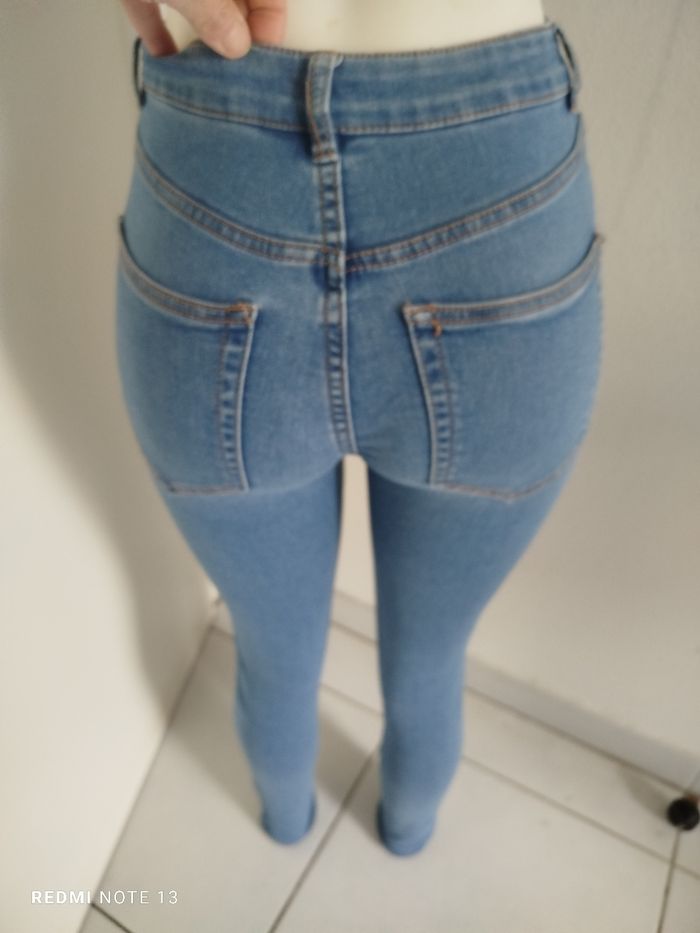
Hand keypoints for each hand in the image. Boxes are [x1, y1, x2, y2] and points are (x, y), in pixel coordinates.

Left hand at [117, 0, 285, 59]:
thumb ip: (212, 12)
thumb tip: (237, 46)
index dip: (270, 18)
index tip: (262, 52)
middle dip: (235, 28)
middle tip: (233, 68)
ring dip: (202, 29)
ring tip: (205, 68)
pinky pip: (153, 0)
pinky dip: (158, 25)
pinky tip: (164, 57)